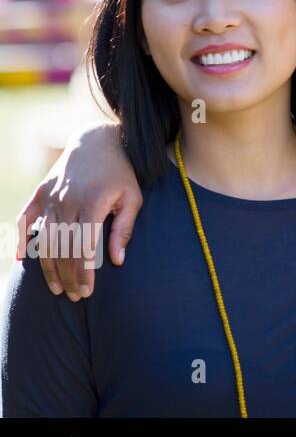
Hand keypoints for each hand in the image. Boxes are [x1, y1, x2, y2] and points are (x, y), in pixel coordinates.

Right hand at [16, 122, 141, 300]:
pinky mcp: (39, 193)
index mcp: (93, 203)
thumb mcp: (133, 198)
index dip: (84, 273)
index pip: (84, 248)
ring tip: (57, 288)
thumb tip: (117, 261)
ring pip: (45, 240)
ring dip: (49, 267)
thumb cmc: (121, 172)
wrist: (97, 140)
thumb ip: (124, 229)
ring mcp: (50, 198)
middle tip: (74, 296)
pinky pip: (25, 220)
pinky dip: (21, 240)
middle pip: (63, 249)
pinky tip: (21, 260)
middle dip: (68, 276)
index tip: (87, 292)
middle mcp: (67, 201)